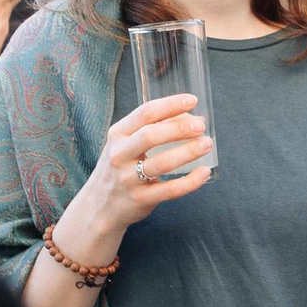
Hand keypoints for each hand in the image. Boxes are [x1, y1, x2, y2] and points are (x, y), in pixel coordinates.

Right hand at [60, 94, 211, 260]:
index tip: (192, 100)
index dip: (170, 105)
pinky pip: (170, 190)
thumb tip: (193, 119)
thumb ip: (153, 130)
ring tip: (207, 144)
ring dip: (188, 152)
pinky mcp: (140, 199)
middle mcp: (119, 155)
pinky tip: (204, 172)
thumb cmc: (121, 168)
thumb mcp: (126, 145)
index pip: (145, 113)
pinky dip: (191, 181)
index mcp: (117, 135)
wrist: (100, 206)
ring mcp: (128, 179)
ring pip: (162, 163)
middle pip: (151, 136)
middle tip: (201, 126)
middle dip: (180, 128)